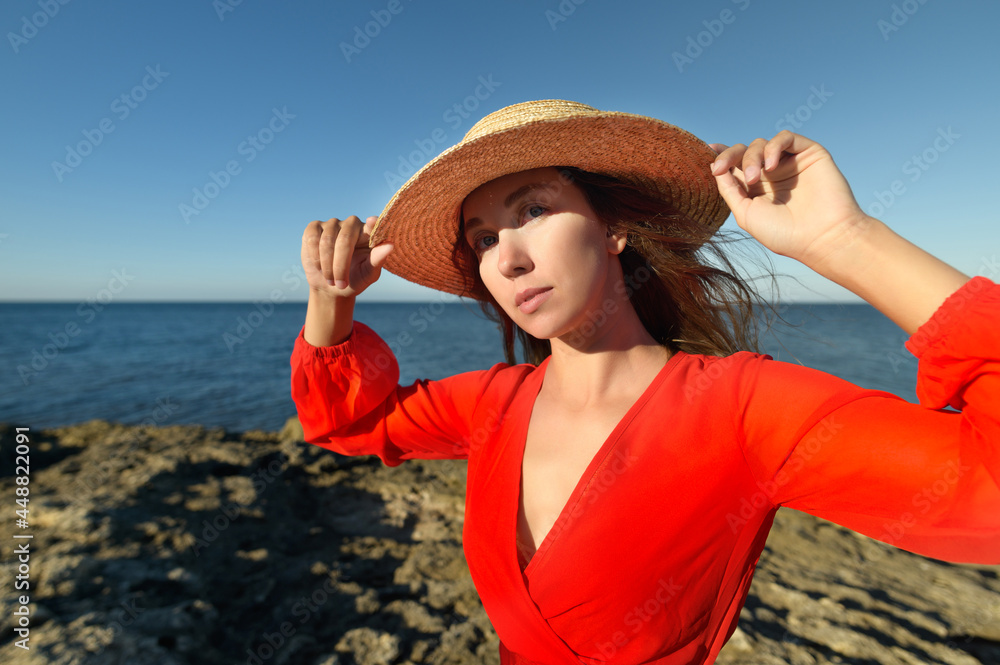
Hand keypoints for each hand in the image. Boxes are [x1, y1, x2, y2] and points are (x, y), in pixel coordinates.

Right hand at [301, 216, 393, 297]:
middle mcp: (352, 224)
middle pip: (345, 239)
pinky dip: (315, 256)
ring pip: (327, 241)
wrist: (331, 287)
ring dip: (327, 266)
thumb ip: (378, 260)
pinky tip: (319, 266)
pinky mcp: (315, 227)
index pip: (373, 224)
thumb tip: (390, 245)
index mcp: (369, 234)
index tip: (372, 221)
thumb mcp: (368, 274)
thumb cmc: (355, 279)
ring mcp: (333, 224)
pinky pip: (312, 238)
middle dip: (341, 265)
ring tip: (331, 279)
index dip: (372, 223)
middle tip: (340, 284)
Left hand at [710, 131, 870, 271]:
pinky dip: (773, 146)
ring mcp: (790, 163)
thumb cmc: (784, 233)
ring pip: (761, 143)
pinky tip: (771, 165)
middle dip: (729, 156)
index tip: (707, 149)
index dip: (721, 155)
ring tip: (755, 178)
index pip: (735, 165)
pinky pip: (785, 137)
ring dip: (751, 157)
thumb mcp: (746, 213)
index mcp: (756, 189)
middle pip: (744, 151)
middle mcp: (772, 174)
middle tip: (721, 169)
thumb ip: (729, 190)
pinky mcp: (808, 153)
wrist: (822, 237)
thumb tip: (714, 167)